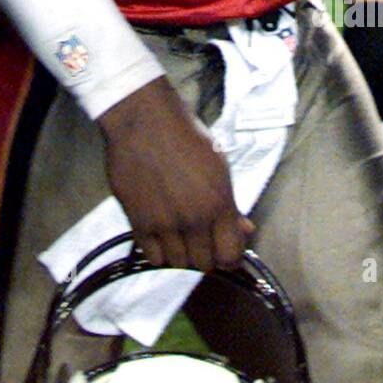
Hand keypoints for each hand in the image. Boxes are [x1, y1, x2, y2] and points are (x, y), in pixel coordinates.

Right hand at [98, 77, 252, 272]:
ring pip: (177, 263)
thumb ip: (230, 204)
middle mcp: (192, 218)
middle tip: (200, 236)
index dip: (229, 255)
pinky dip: (157, 249)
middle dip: (205, 253)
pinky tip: (160, 230)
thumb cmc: (184, 135)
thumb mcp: (218, 166)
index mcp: (218, 203)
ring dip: (180, 252)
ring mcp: (163, 222)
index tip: (224, 248)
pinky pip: (152, 256)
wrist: (143, 119)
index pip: (230, 256)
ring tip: (178, 232)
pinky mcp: (137, 221)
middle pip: (204, 264)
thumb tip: (245, 228)